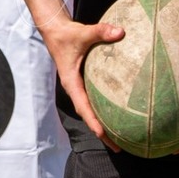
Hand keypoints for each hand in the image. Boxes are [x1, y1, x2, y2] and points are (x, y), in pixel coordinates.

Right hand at [41, 16, 123, 148]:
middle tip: (118, 147)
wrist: (56, 31)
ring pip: (92, 110)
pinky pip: (96, 100)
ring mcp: (79, 88)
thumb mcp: (83, 32)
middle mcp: (75, 89)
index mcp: (71, 83)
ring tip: (122, 138)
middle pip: (88, 115)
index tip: (102, 134)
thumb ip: (101, 32)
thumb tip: (121, 32)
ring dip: (104, 125)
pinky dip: (106, 110)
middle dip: (101, 132)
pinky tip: (121, 114)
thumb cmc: (67, 34)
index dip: (92, 121)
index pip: (82, 106)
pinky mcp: (85, 83)